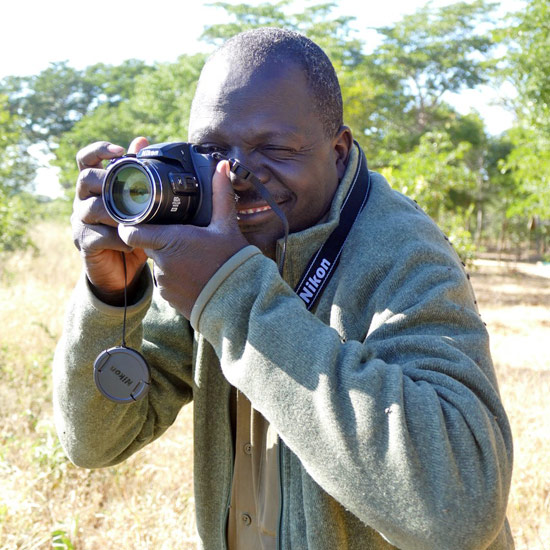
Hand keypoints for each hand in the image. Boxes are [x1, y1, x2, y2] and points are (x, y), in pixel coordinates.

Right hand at [72, 137, 149, 303]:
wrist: (122, 270)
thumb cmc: (131, 231)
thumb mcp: (138, 203)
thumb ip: (137, 174)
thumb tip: (142, 141)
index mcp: (93, 186)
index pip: (86, 159)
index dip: (99, 150)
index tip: (120, 151)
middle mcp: (82, 200)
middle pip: (85, 179)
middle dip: (109, 182)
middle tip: (133, 191)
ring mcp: (80, 222)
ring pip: (92, 208)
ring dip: (118, 213)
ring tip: (137, 220)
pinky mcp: (84, 243)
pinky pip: (99, 236)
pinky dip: (119, 238)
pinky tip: (133, 242)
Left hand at [117, 160, 249, 317]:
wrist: (238, 300)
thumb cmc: (231, 262)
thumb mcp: (226, 226)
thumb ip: (220, 195)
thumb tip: (222, 166)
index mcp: (169, 240)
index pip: (130, 232)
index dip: (132, 226)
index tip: (142, 220)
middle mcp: (161, 263)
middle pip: (146, 246)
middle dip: (157, 240)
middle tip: (177, 235)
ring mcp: (163, 283)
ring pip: (157, 265)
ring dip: (167, 259)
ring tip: (190, 257)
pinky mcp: (169, 298)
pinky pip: (165, 283)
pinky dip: (174, 277)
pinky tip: (192, 274)